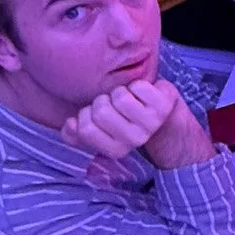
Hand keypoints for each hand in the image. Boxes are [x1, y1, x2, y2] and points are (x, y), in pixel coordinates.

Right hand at [62, 78, 191, 162]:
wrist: (164, 115)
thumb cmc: (124, 118)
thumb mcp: (98, 128)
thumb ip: (75, 132)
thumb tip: (70, 124)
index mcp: (116, 149)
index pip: (85, 129)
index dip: (85, 114)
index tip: (96, 113)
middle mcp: (135, 140)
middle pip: (101, 111)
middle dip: (102, 100)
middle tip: (114, 104)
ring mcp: (151, 123)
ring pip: (119, 97)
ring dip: (120, 91)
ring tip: (129, 99)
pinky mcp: (163, 105)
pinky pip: (138, 87)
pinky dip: (137, 84)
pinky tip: (144, 94)